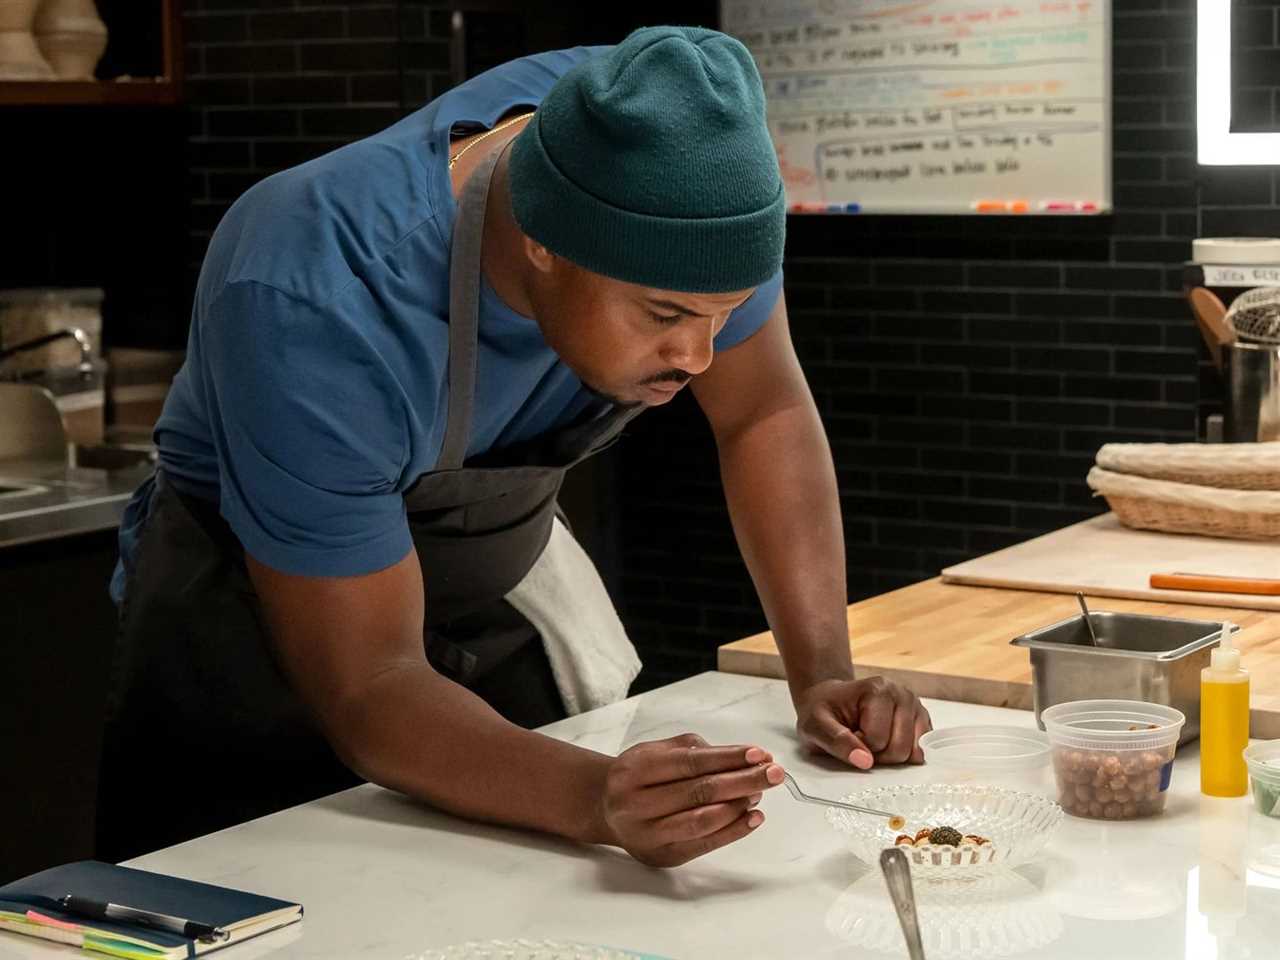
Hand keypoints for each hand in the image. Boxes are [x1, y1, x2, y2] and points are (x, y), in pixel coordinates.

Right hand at [599, 733, 783, 867]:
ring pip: (703, 820)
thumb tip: (743, 760)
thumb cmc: (638, 774)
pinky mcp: (661, 856)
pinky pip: (703, 844)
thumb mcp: (655, 750)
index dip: (728, 758)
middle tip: (774, 772)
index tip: (759, 754)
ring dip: (739, 805)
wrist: (604, 807)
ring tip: (761, 792)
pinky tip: (752, 816)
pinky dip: (733, 830)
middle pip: (700, 792)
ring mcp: (647, 834)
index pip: (691, 762)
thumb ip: (694, 750)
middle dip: (744, 780)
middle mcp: (636, 803)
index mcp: (635, 769)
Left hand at [794, 677, 930, 768]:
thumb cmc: (823, 711)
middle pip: (899, 749)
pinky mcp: (922, 721)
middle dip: (877, 754)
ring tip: (872, 739)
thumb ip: (836, 741)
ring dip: (889, 755)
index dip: (858, 747)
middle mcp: (902, 694)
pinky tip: (887, 741)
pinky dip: (903, 755)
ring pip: (912, 754)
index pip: (876, 740)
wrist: (831, 700)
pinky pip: (921, 752)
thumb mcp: (814, 725)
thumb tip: (865, 761)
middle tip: (860, 740)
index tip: (847, 735)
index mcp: (877, 689)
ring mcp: (915, 707)